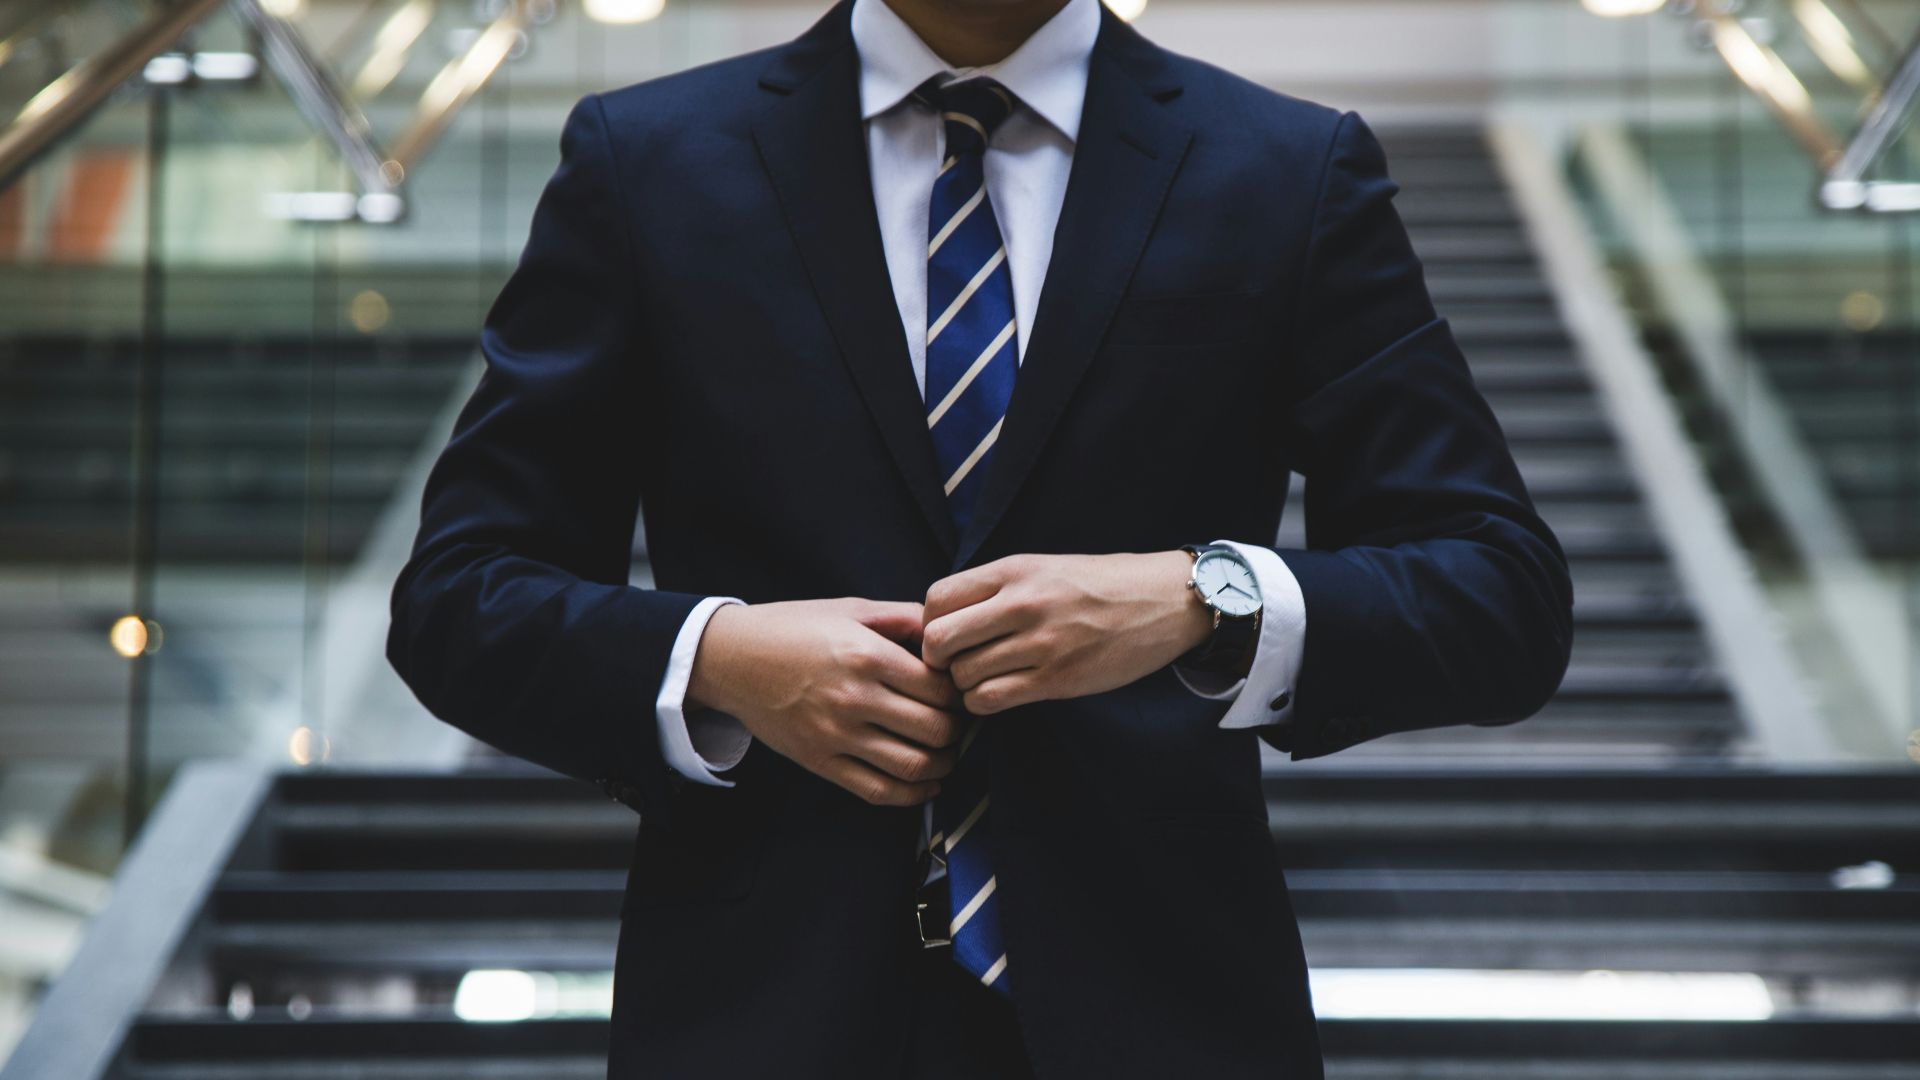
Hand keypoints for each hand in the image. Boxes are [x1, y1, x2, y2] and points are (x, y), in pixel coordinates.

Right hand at [687, 598, 963, 805]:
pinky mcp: (820, 761)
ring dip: (943, 765)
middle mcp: (854, 698)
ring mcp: (836, 735)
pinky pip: (878, 790)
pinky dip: (912, 795)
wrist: (732, 659)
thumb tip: (949, 631)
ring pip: (913, 766)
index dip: (961, 693)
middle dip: (958, 730)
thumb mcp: (851, 609)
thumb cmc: (794, 628)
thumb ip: (904, 618)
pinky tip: (926, 784)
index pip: (940, 688)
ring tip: (947, 753)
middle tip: (959, 723)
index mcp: (867, 655)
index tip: (960, 691)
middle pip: (935, 729)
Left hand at [921, 552, 1214, 714]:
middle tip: (955, 664)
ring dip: (964, 685)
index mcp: (1014, 570)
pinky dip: (984, 703)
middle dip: (938, 659)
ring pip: (963, 676)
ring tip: (983, 678)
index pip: (936, 599)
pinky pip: (991, 699)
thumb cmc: (1099, 585)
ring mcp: (1040, 644)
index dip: (929, 623)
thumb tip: (943, 618)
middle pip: (938, 640)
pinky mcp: (1057, 679)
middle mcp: (1022, 604)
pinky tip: (999, 693)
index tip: (947, 634)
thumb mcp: (1043, 567)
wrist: (1163, 601)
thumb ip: (996, 588)